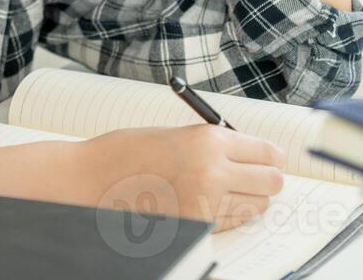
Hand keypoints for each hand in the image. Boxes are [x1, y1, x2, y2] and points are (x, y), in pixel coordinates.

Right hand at [73, 123, 286, 231]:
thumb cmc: (128, 153)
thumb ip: (213, 144)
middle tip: (255, 177)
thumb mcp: (176, 135)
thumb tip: (251, 157)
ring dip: (248, 199)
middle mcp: (213, 171)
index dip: (271, 157)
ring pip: (257, 207)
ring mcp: (205, 203)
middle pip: (272, 182)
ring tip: (225, 190)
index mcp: (208, 139)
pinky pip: (232, 223)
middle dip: (267, 179)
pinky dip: (228, 214)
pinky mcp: (196, 228)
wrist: (91, 180)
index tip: (270, 159)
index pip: (267, 152)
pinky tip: (208, 203)